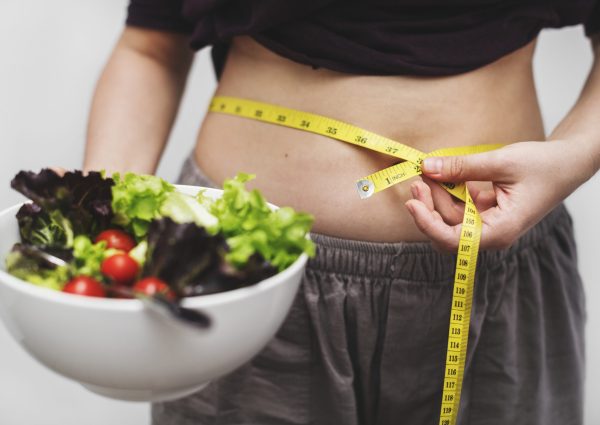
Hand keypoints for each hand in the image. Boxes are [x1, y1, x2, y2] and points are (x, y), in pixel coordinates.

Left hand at [404, 140, 594, 251]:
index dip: (428, 224)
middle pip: (447, 230)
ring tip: (428, 171)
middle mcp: (492, 233)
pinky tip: (442, 174)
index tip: (412, 204)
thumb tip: (427, 167)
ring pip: (451, 216)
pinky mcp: (485, 212)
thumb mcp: (500, 162)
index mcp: (499, 231)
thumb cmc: (543, 166)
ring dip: (437, 195)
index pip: (453, 241)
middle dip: (429, 206)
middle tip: (417, 178)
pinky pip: (460, 206)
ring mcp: (488, 224)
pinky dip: (449, 190)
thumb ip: (462, 167)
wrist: (568, 163)